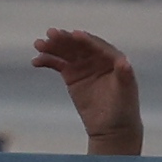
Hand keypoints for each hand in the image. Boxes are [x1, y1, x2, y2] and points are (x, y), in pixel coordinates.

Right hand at [30, 27, 142, 154]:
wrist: (111, 128)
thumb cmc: (123, 109)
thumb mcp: (125, 91)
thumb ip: (124, 75)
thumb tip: (124, 61)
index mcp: (112, 58)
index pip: (97, 46)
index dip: (86, 40)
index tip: (74, 34)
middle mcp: (97, 58)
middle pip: (79, 45)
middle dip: (65, 39)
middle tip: (50, 34)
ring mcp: (83, 66)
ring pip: (66, 52)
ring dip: (52, 47)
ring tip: (38, 44)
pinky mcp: (72, 75)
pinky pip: (58, 64)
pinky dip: (47, 61)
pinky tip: (36, 61)